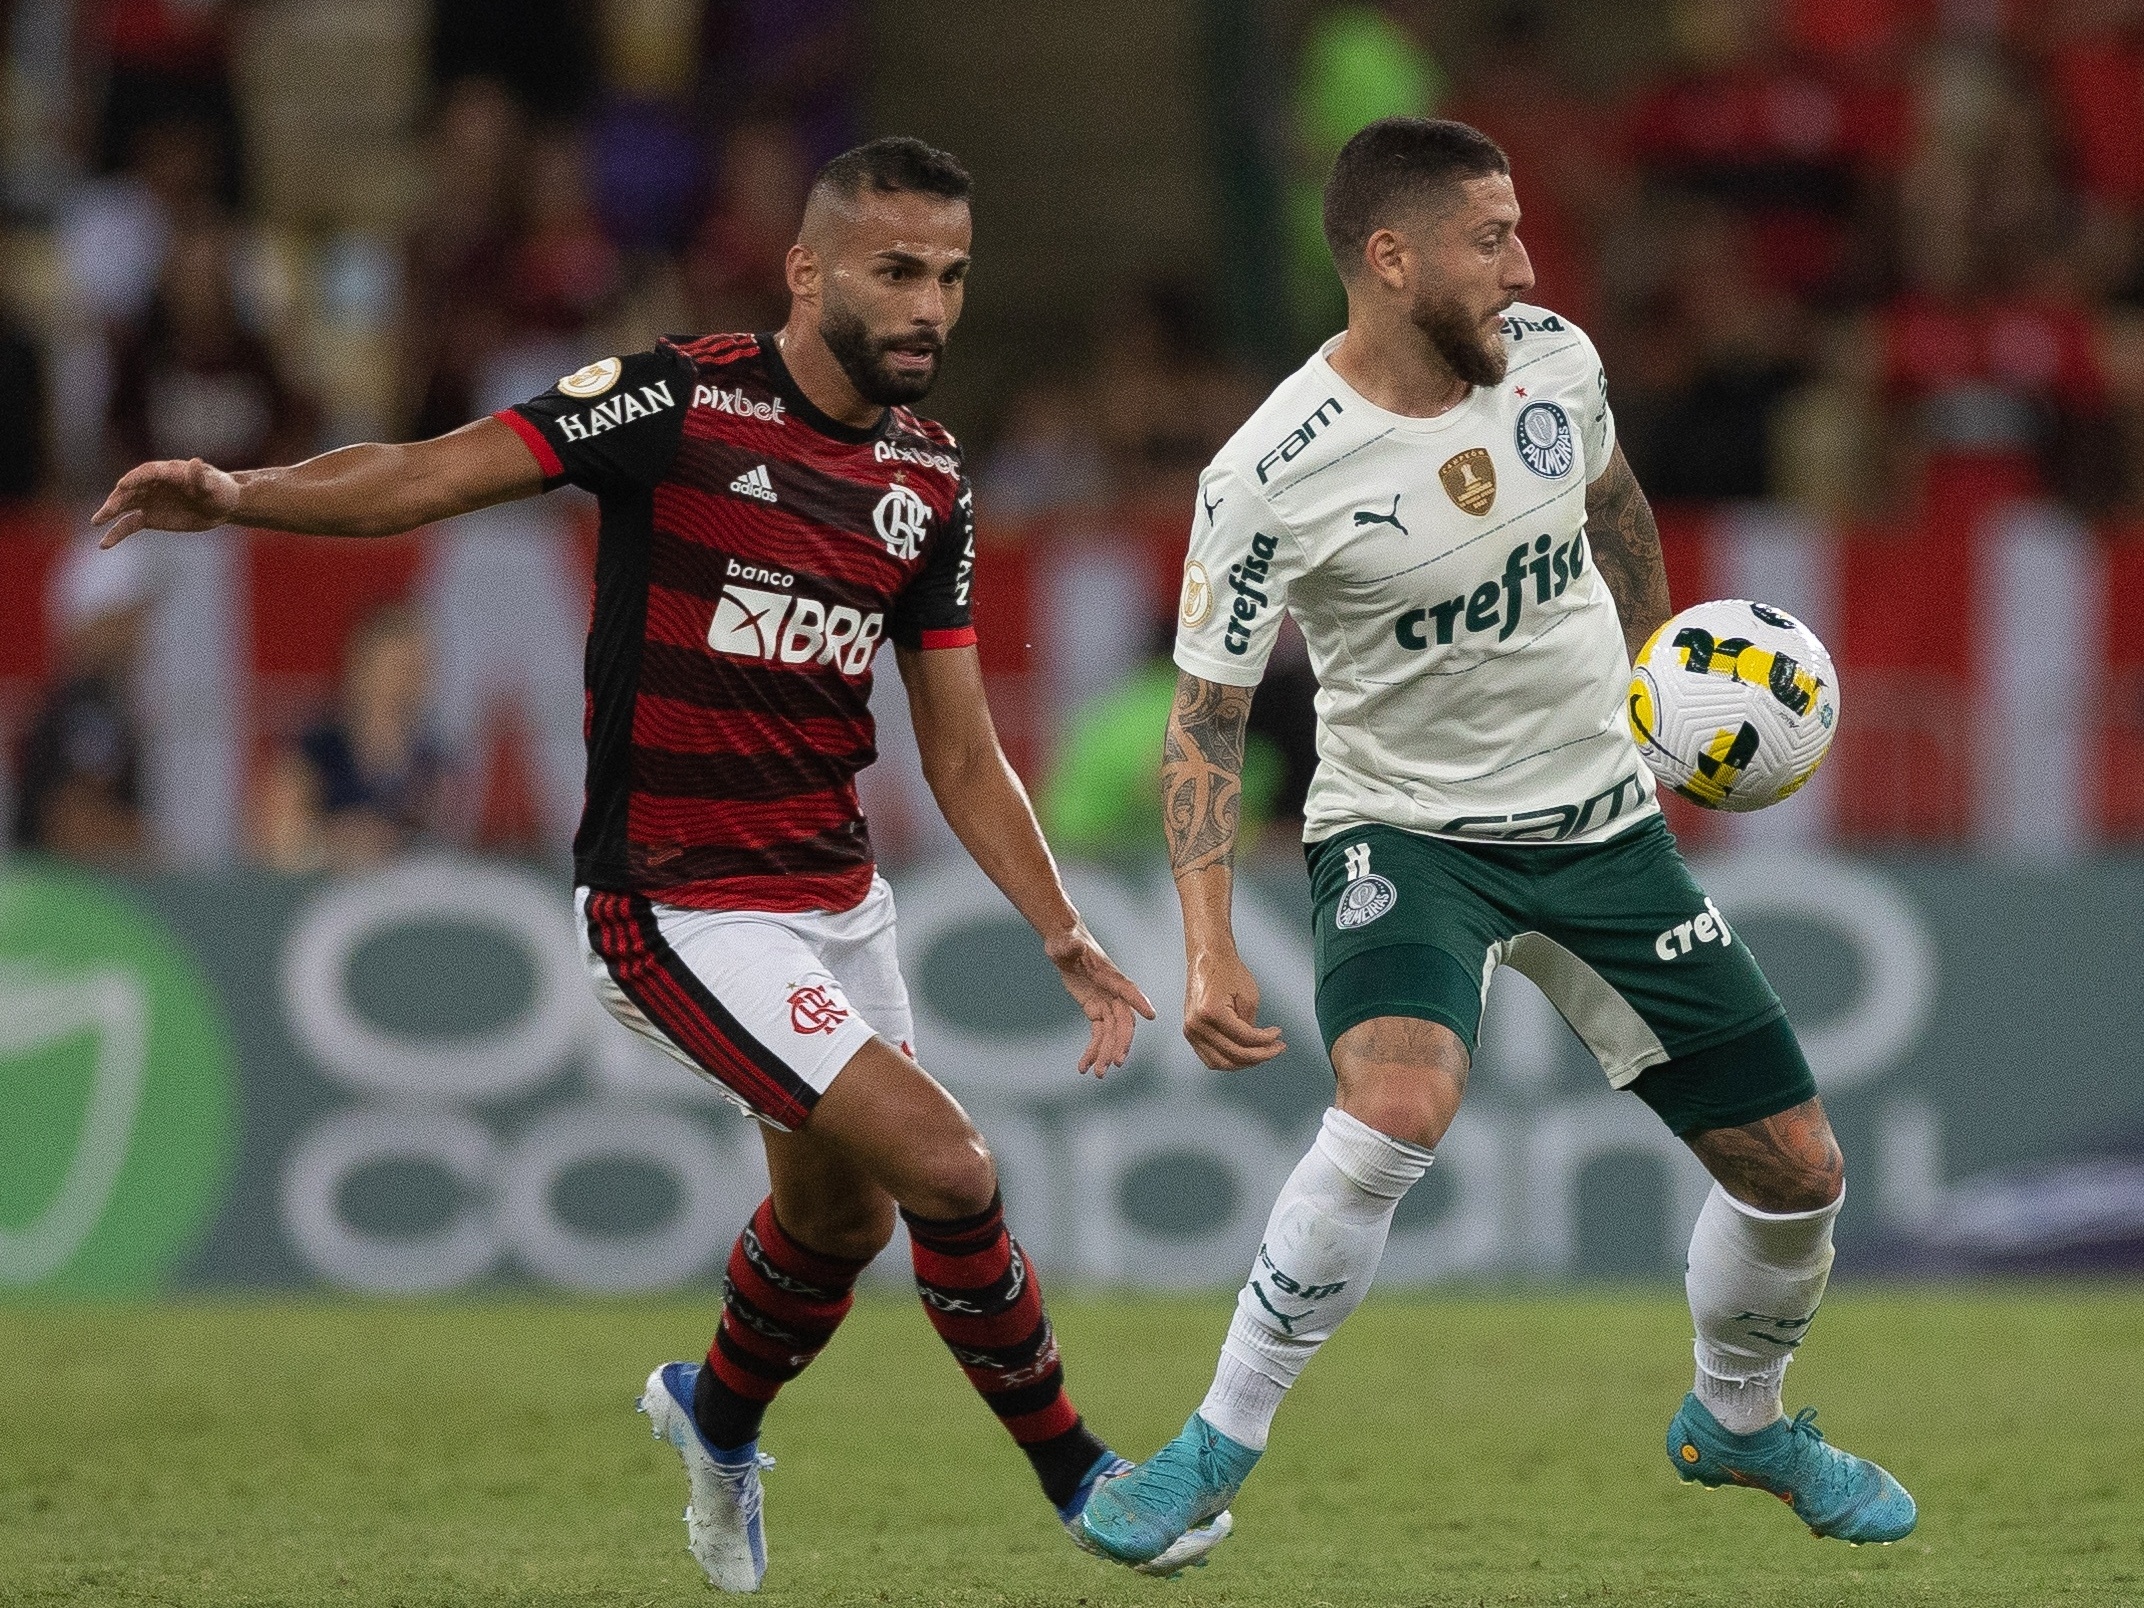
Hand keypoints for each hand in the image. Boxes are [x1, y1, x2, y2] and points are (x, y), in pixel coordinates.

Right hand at [94, 458, 242, 546]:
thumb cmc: (219, 490)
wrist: (222, 506)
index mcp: (168, 472)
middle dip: (117, 499)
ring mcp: (148, 500)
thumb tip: (195, 462)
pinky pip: (129, 524)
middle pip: (131, 489)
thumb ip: (200, 477)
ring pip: (125, 505)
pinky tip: (104, 544)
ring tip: (96, 521)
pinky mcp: (149, 517)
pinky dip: (116, 533)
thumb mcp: (213, 485)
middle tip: (107, 510)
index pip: (147, 472)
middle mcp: (153, 484)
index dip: (136, 478)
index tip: (123, 485)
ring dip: (110, 513)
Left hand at [1043, 920, 1156, 1077]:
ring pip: (1112, 1034)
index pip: (1127, 989)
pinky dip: (1092, 1051)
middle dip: (1121, 1042)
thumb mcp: (1064, 942)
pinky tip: (1083, 1068)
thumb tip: (1074, 944)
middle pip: (1123, 1021)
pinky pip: (1098, 1035)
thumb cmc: (1066, 939)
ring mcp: (1106, 1003)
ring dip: (1106, 1053)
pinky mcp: (1096, 1011)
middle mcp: (1113, 992)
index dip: (1139, 1001)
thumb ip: (1069, 945)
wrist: (1065, 944)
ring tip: (1097, 1074)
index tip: (1151, 1015)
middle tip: (1115, 1063)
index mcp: (1110, 975)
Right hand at [1183, 946, 1285, 1069]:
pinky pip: (1210, 1057)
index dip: (1266, 1041)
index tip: (1278, 1036)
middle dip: (1259, 1056)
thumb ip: (1251, 1026)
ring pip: (1220, 1062)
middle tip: (1275, 1049)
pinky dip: (1228, 1059)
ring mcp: (1190, 1030)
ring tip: (1261, 1054)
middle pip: (1233, 1055)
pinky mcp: (1190, 1033)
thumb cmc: (1227, 971)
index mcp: (1211, 1012)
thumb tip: (1256, 1045)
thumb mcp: (1249, 996)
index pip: (1244, 1038)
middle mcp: (1197, 1025)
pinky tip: (1244, 1053)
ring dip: (1243, 1063)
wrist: (1207, 959)